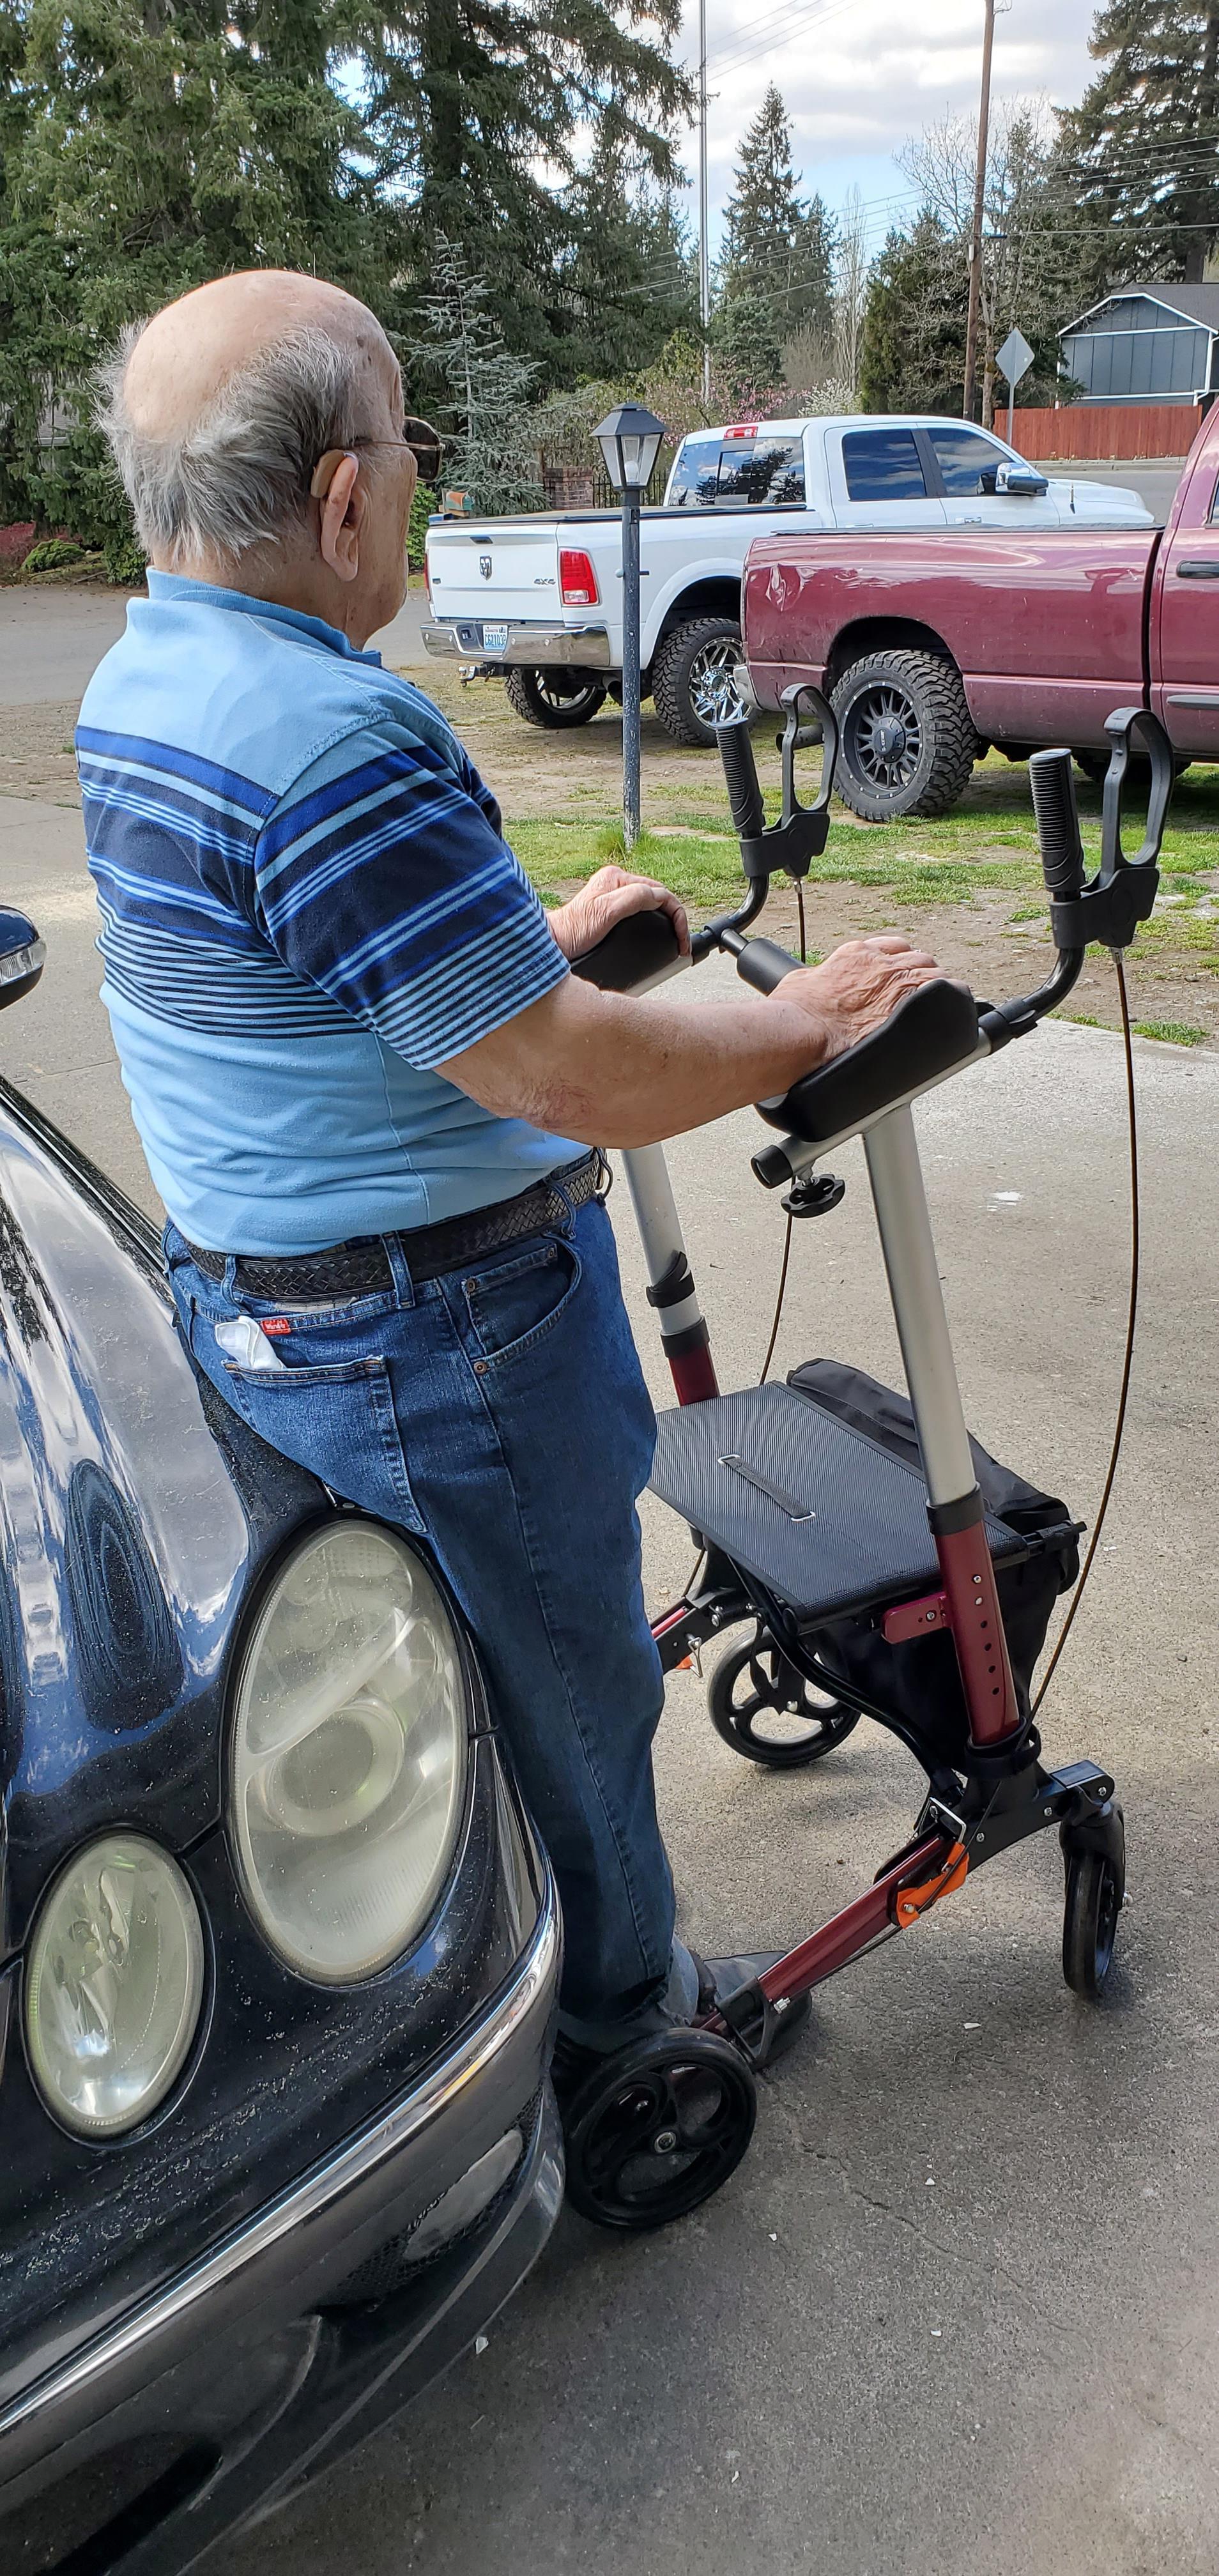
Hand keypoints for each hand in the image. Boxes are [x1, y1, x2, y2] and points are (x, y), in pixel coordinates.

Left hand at [549, 865, 689, 963]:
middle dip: (673, 919)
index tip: (681, 939)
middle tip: (681, 943)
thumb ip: (635, 897)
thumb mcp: (606, 911)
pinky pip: (640, 915)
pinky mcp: (610, 913)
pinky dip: (652, 925)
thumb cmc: (573, 931)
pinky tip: (655, 937)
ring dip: (664, 922)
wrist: (554, 946)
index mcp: (617, 877)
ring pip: (650, 907)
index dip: (676, 914)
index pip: (660, 891)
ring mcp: (613, 898)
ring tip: (674, 941)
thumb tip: (659, 897)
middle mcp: (616, 884)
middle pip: (657, 898)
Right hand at [777, 934, 945, 1062]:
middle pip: (917, 958)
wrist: (801, 1032)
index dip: (900, 960)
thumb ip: (817, 978)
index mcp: (856, 956)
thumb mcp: (800, 983)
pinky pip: (946, 994)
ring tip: (940, 1002)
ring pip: (934, 973)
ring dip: (938, 985)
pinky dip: (953, 1001)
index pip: (891, 947)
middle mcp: (880, 964)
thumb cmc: (794, 1014)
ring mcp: (898, 984)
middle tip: (921, 991)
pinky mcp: (910, 1006)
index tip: (901, 972)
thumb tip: (815, 983)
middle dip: (921, 973)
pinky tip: (954, 1010)